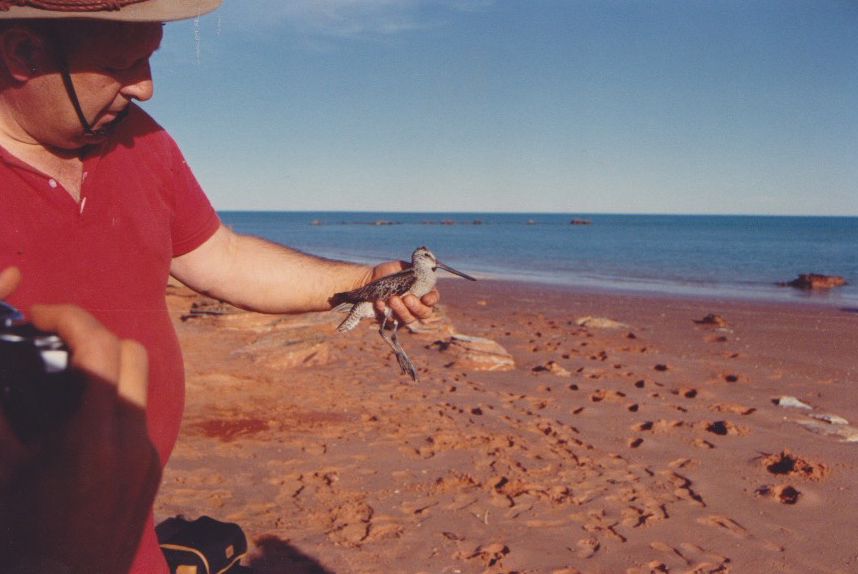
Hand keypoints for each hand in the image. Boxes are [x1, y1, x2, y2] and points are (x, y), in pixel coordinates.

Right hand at [0, 269, 159, 573]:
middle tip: (52, 342)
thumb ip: (0, 417)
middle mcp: (131, 438)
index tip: (37, 317)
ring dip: (107, 367)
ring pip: (140, 383)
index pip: (97, 347)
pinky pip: (139, 417)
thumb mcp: (6, 471)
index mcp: (93, 435)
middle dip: (93, 335)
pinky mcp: (151, 470)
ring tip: (62, 380)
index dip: (67, 318)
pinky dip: (113, 402)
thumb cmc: (28, 534)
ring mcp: (147, 455)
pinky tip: (78, 421)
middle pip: (131, 352)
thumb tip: (0, 370)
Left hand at [369, 260, 439, 324]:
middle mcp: (416, 306)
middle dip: (416, 307)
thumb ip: (414, 269)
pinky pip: (389, 319)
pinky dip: (384, 310)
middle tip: (407, 298)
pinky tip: (379, 302)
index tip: (425, 298)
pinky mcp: (390, 319)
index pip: (433, 298)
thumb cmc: (390, 272)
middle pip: (424, 313)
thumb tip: (422, 269)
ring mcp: (404, 314)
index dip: (431, 299)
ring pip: (408, 319)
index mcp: (423, 292)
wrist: (371, 278)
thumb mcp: (403, 267)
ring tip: (392, 299)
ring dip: (401, 310)